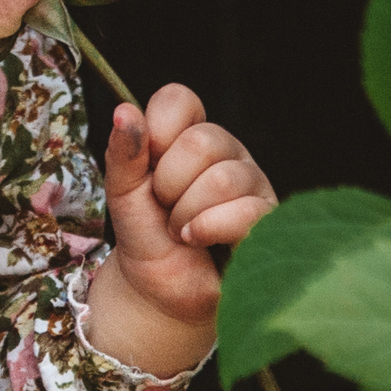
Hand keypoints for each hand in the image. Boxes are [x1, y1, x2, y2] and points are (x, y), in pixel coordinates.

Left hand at [87, 83, 275, 376]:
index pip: (180, 100)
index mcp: (192, 135)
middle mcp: (228, 152)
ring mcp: (253, 183)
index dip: (155, 134)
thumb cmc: (144, 234)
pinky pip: (246, 212)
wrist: (158, 290)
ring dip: (186, 214)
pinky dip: (207, 229)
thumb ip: (123, 152)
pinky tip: (197, 240)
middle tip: (164, 207)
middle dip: (168, 184)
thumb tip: (124, 110)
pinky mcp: (268, 219)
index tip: (147, 168)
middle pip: (202, 142)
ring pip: (224, 179)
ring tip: (180, 230)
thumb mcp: (122, 193)